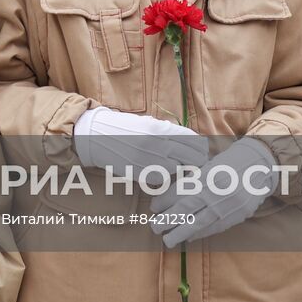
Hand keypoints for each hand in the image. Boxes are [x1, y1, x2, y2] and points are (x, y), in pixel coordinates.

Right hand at [74, 107, 208, 172]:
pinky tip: (164, 170)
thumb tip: (191, 140)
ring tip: (182, 166)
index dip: (200, 145)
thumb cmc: (124, 127)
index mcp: (161, 129)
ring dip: (183, 168)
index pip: (192, 139)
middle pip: (193, 156)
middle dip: (198, 159)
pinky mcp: (144, 174)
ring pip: (181, 169)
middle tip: (199, 161)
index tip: (203, 149)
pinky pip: (164, 178)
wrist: (98, 137)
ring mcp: (152, 161)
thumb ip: (168, 131)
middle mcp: (159, 145)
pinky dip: (167, 175)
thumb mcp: (148, 122)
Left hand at [152, 138, 276, 247]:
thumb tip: (167, 198)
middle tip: (154, 228)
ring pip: (199, 222)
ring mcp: (226, 205)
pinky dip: (200, 234)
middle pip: (186, 209)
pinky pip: (215, 227)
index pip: (180, 191)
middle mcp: (214, 191)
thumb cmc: (227, 164)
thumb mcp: (207, 167)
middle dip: (168, 220)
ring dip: (181, 232)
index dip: (165, 201)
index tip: (153, 208)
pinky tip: (189, 238)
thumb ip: (190, 181)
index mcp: (204, 175)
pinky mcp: (236, 215)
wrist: (257, 166)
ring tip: (168, 240)